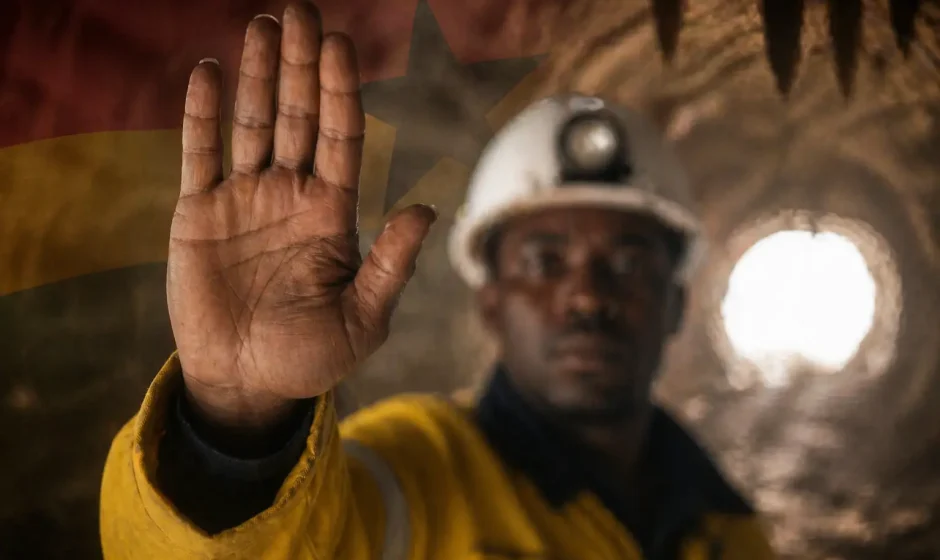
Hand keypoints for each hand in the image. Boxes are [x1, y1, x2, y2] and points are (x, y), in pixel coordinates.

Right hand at [168, 1, 435, 431]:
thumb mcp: (363, 320)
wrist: (247, 383)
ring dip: (258, 75)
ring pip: (253, 123)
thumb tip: (425, 211)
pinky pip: (200, 154)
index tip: (341, 44)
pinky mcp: (199, 214)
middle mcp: (290, 195)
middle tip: (304, 10)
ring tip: (264, 24)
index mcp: (333, 214)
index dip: (341, 91)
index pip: (341, 137)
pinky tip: (209, 72)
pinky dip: (203, 115)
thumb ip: (391, 266)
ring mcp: (244, 200)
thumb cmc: (311, 357)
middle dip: (302, 64)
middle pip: (299, 116)